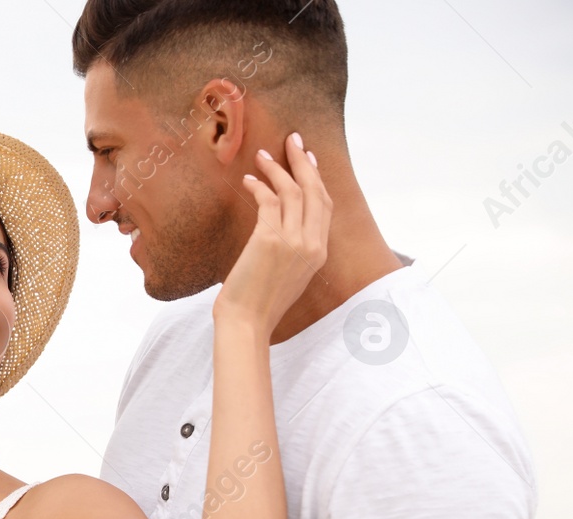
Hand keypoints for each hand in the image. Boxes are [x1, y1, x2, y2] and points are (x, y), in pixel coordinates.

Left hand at [214, 131, 332, 333]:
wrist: (246, 323)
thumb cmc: (259, 304)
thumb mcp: (286, 276)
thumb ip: (292, 251)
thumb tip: (279, 229)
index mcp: (320, 253)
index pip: (325, 206)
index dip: (318, 179)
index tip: (309, 159)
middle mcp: (312, 244)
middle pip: (316, 191)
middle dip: (304, 161)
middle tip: (292, 140)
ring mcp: (294, 241)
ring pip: (293, 191)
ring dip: (277, 169)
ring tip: (262, 155)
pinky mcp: (270, 240)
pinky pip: (269, 201)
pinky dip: (258, 186)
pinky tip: (248, 179)